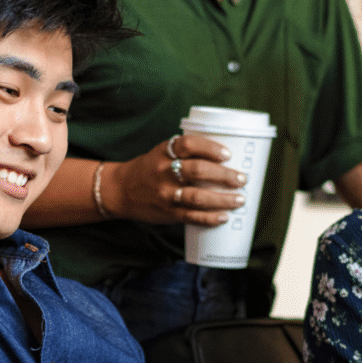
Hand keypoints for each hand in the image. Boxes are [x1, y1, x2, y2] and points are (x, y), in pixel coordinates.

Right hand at [101, 134, 246, 224]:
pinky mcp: (167, 212)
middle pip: (198, 171)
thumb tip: (224, 159)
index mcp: (164, 152)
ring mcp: (165, 194)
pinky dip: (209, 218)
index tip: (227, 155)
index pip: (189, 145)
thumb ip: (185, 154)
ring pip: (197, 197)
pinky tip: (224, 217)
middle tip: (242, 179)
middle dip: (224, 176)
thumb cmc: (148, 170)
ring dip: (222, 199)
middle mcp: (164, 172)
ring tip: (239, 199)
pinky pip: (191, 216)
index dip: (210, 148)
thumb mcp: (161, 153)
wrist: (120, 190)